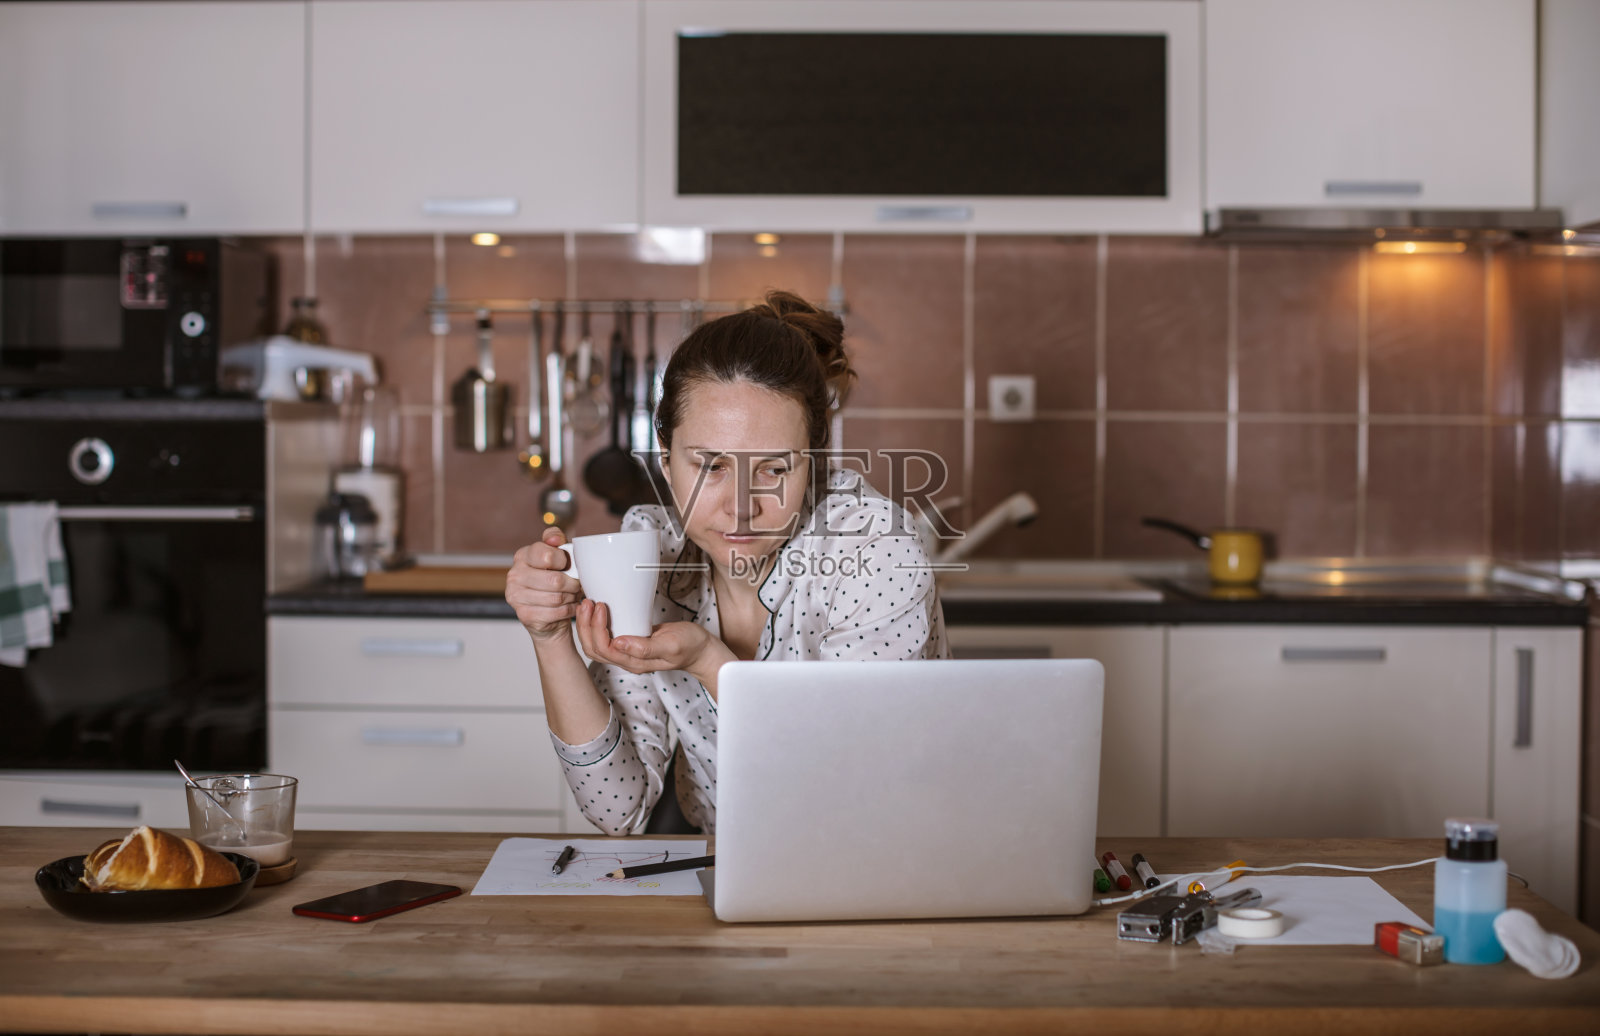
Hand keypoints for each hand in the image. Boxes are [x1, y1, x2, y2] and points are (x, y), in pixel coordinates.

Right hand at [504, 527, 582, 642]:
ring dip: (571, 598)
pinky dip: (567, 610)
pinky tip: (568, 606)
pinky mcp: (524, 615)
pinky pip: (555, 613)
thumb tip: (555, 539)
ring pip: (556, 598)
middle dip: (572, 584)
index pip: (547, 556)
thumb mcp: (557, 555)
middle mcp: (514, 575)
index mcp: (523, 555)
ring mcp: (516, 596)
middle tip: (577, 585)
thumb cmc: (554, 578)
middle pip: (555, 580)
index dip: (564, 561)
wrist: (547, 611)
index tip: (567, 565)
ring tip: (573, 595)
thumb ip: (555, 540)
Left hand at [574, 600, 735, 681]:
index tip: (601, 607)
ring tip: (588, 604)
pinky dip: (595, 625)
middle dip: (585, 626)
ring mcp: (627, 653)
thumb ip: (645, 647)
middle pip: (594, 649)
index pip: (605, 648)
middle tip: (588, 602)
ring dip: (587, 626)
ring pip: (596, 645)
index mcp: (635, 662)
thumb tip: (619, 643)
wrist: (700, 650)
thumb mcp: (671, 645)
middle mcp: (628, 659)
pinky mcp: (630, 643)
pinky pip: (606, 638)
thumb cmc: (690, 646)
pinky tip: (596, 611)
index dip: (597, 628)